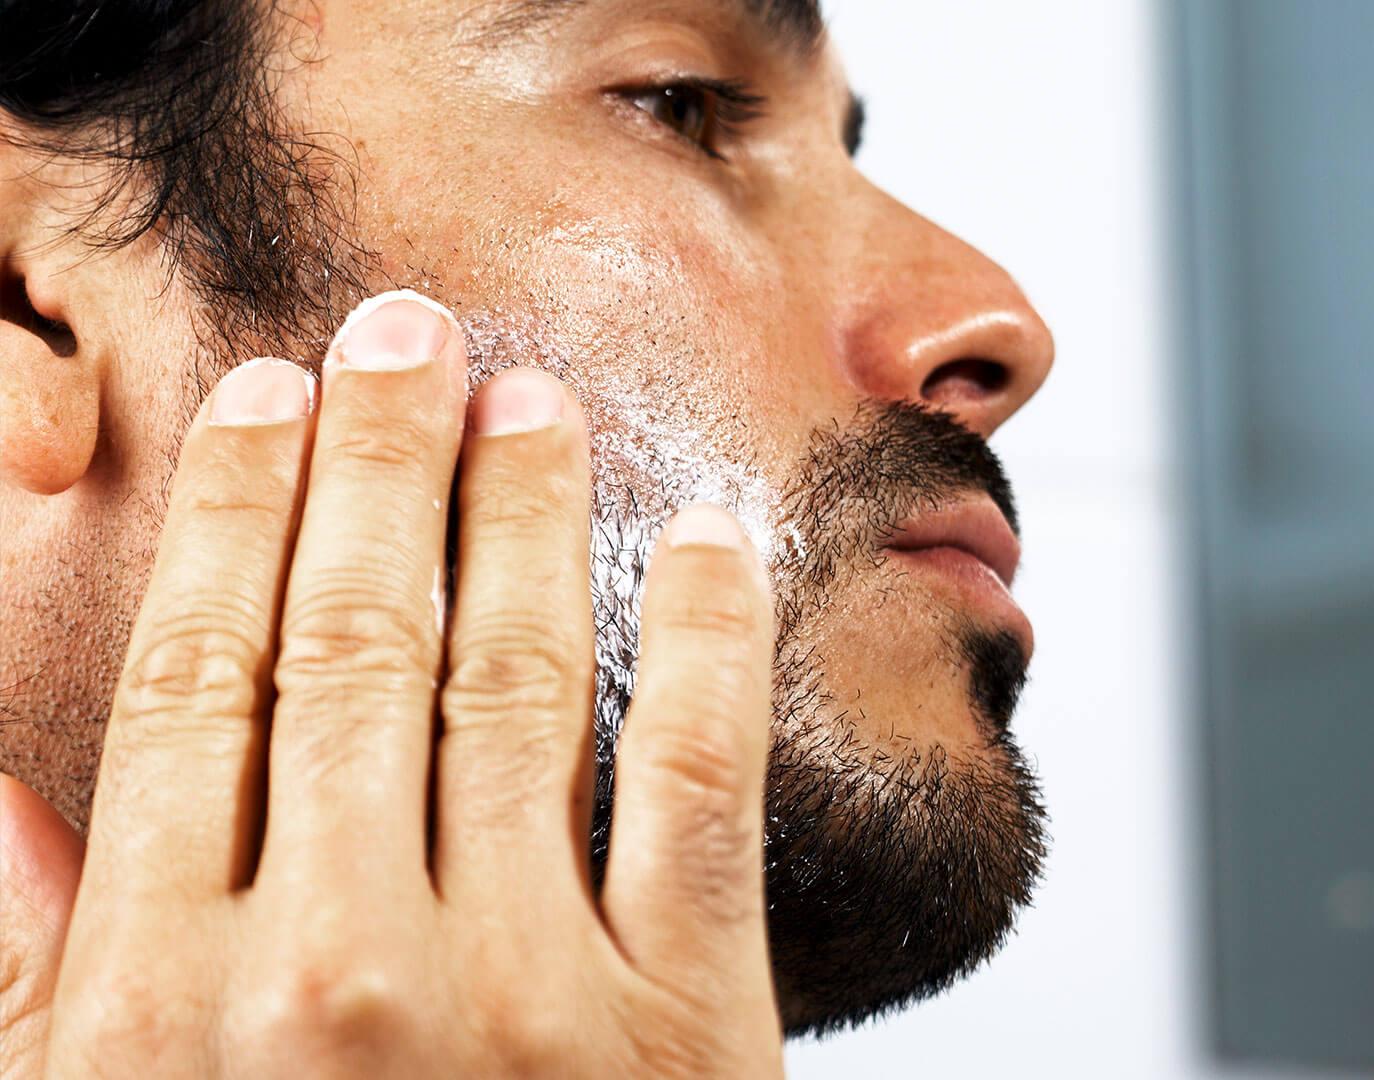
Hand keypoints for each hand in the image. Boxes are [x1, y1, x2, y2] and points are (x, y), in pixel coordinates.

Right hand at [0, 291, 783, 1076]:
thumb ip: (28, 966)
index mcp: (163, 995)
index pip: (194, 679)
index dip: (233, 513)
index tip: (268, 396)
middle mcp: (335, 976)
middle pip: (352, 641)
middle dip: (378, 461)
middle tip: (405, 331)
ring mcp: (525, 996)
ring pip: (518, 681)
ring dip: (525, 511)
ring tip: (530, 398)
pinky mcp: (688, 1026)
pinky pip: (704, 783)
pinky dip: (713, 637)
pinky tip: (705, 531)